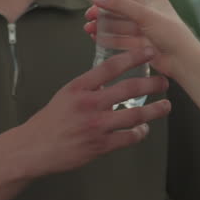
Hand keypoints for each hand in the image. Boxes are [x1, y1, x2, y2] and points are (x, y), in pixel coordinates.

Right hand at [17, 47, 171, 175]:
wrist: (33, 148)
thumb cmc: (50, 121)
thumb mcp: (66, 95)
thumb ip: (89, 87)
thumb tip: (110, 79)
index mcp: (79, 87)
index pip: (111, 67)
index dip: (133, 57)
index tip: (149, 51)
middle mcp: (89, 104)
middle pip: (128, 88)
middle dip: (152, 83)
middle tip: (164, 81)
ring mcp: (96, 126)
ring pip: (134, 115)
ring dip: (154, 110)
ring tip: (166, 106)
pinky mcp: (99, 146)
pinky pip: (127, 138)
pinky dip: (139, 133)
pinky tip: (144, 129)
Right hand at [85, 0, 199, 77]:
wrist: (183, 61)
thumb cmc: (171, 33)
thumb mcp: (144, 14)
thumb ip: (119, 5)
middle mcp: (146, 11)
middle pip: (119, 7)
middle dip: (103, 10)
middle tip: (89, 15)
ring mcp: (143, 28)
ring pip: (118, 24)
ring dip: (102, 24)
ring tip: (88, 28)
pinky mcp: (139, 43)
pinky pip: (120, 38)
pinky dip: (107, 37)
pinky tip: (95, 37)